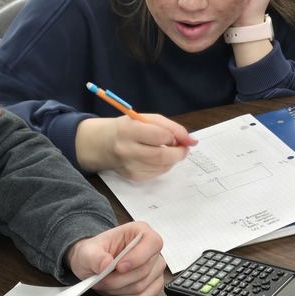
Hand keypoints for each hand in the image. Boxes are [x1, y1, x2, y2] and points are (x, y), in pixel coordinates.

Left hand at [65, 222, 164, 295]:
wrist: (93, 265)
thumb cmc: (95, 253)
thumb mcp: (87, 251)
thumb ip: (95, 257)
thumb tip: (106, 264)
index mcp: (140, 231)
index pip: (153, 242)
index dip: (138, 257)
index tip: (118, 266)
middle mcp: (152, 249)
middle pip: (144, 270)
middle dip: (118, 279)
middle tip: (101, 279)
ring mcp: (155, 268)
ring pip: (142, 286)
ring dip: (119, 289)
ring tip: (106, 283)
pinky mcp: (154, 285)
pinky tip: (117, 290)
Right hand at [76, 115, 196, 180]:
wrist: (101, 143)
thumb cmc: (127, 127)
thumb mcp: (146, 119)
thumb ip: (171, 127)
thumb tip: (192, 141)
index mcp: (129, 130)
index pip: (161, 136)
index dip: (174, 136)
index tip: (177, 136)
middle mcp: (127, 149)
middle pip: (163, 156)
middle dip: (180, 152)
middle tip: (183, 148)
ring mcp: (129, 166)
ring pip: (162, 166)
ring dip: (172, 159)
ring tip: (169, 150)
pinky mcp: (133, 176)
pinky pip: (157, 173)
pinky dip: (163, 166)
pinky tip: (158, 158)